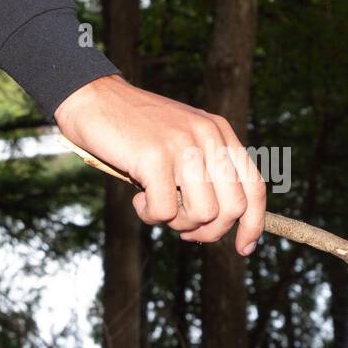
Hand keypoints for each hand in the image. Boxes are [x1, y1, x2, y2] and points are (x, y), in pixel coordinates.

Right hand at [54, 75, 266, 254]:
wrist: (93, 98)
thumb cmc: (135, 130)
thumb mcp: (182, 141)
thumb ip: (204, 171)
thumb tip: (218, 224)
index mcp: (219, 132)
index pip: (254, 186)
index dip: (253, 223)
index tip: (244, 248)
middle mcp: (208, 136)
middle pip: (233, 207)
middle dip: (210, 231)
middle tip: (183, 231)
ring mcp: (183, 146)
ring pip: (203, 214)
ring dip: (176, 223)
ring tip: (155, 205)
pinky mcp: (155, 157)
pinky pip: (165, 211)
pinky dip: (149, 215)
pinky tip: (137, 197)